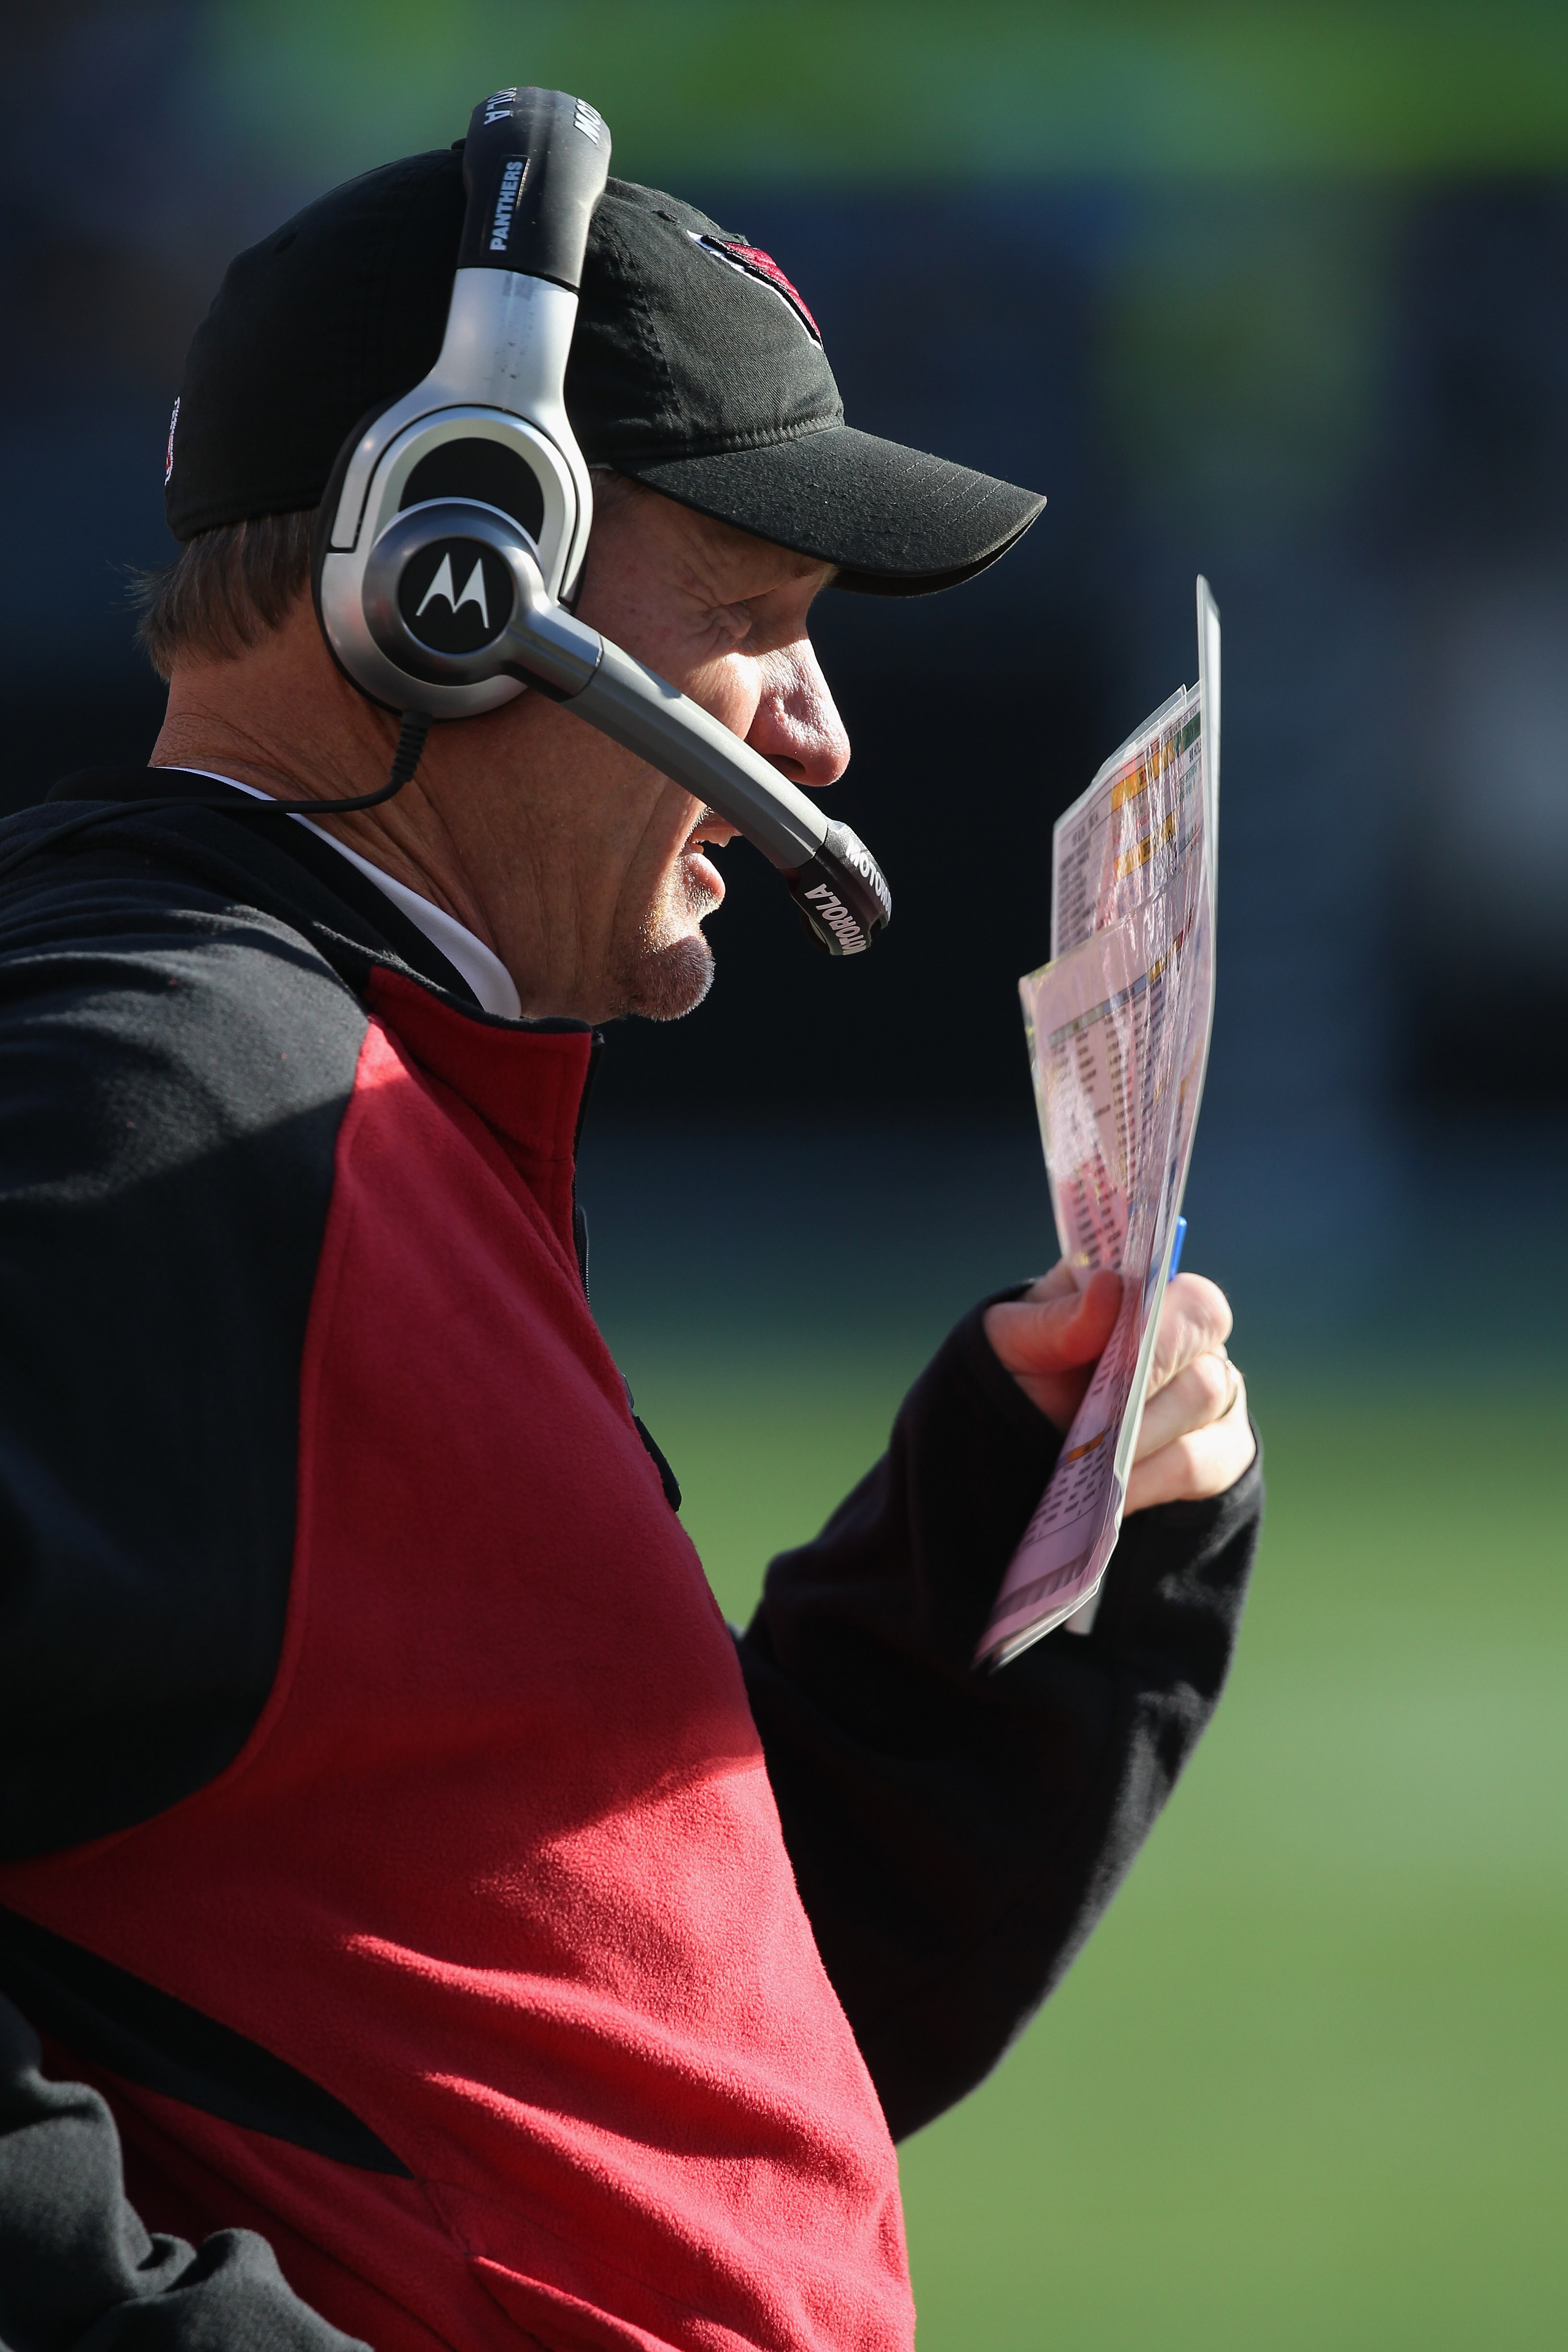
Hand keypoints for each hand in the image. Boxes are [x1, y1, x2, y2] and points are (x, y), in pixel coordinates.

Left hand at [983, 1262, 1254, 1511]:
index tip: (1121, 1353)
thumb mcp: (1017, 1341)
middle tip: (1107, 1417)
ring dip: (1147, 1434)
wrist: (1018, 1438)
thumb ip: (1058, 1318)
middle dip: (1151, 1383)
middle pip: (1206, 1353)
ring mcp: (1211, 1393)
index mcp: (1148, 1294)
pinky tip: (1119, 1494)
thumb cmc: (1026, 1371)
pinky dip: (1155, 1478)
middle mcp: (1192, 1339)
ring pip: (1205, 1404)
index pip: (1189, 1298)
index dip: (1163, 1326)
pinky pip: (1204, 1464)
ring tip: (1101, 1458)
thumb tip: (1106, 1287)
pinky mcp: (1217, 1450)